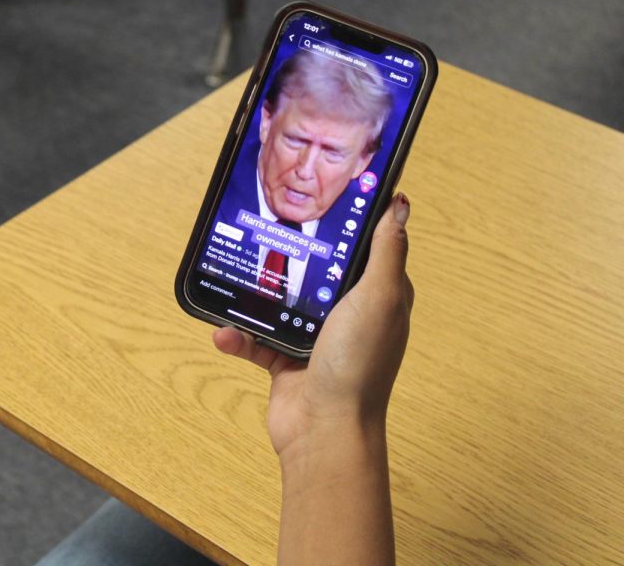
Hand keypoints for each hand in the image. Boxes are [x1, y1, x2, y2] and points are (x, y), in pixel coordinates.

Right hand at [213, 193, 413, 459]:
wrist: (324, 431)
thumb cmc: (358, 364)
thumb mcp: (378, 297)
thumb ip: (387, 251)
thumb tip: (400, 204)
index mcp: (378, 296)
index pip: (368, 248)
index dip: (351, 221)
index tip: (326, 193)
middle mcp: (349, 315)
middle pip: (318, 270)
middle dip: (294, 252)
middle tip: (268, 225)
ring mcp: (316, 337)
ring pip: (282, 301)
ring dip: (256, 295)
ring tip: (236, 275)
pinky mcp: (286, 360)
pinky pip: (257, 338)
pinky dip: (239, 336)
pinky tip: (224, 332)